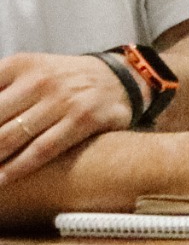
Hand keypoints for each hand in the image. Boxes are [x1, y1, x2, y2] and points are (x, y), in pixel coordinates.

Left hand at [0, 53, 134, 184]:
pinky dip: (16, 168)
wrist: (121, 78)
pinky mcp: (83, 119)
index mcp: (19, 65)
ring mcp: (63, 99)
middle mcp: (40, 79)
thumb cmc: (64, 80)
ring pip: (10, 137)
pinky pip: (41, 150)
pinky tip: (1, 179)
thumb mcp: (28, 71)